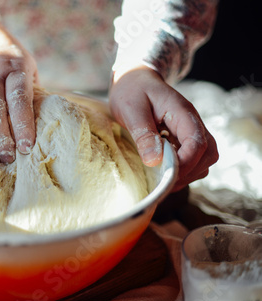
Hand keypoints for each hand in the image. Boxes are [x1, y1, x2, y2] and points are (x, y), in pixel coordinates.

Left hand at [109, 66, 218, 190]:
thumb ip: (143, 134)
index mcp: (183, 113)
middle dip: (189, 171)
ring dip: (188, 173)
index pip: (197, 143)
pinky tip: (163, 172)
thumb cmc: (132, 91)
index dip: (185, 163)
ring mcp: (190, 131)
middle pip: (208, 154)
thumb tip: (154, 160)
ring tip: (163, 178)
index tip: (166, 175)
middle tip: (164, 180)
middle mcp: (192, 123)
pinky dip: (183, 171)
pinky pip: (193, 160)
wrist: (134, 79)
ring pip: (204, 160)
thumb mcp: (131, 110)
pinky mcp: (183, 139)